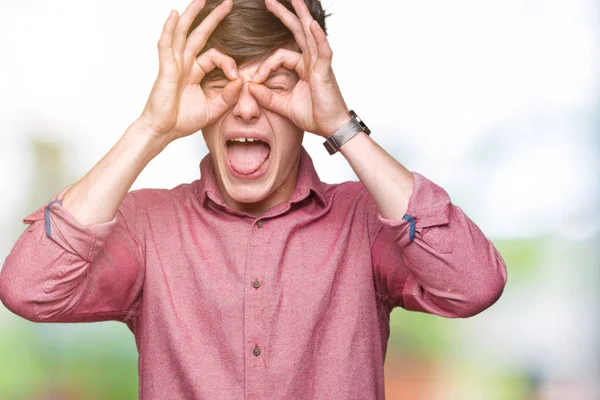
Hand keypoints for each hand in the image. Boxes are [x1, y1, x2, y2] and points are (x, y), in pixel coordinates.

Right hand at [139, 0, 242, 141]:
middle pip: (200, 35)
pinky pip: (167, 45)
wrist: (163, 131)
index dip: (229, 63)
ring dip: (192, 15)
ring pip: (183, 33)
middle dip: (213, 18)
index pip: (216, 56)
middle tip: (227, 3)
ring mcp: (174, 64)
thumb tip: (241, 80)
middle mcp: (184, 64)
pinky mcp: (166, 68)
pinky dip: (169, 29)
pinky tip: (174, 15)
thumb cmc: (182, 121)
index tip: (236, 78)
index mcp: (195, 72)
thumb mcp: (213, 109)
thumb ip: (228, 96)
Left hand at [248, 0, 350, 137]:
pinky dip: (318, 37)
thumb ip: (268, 97)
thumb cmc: (314, 116)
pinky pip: (323, 51)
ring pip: (310, 34)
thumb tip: (250, 87)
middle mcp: (312, 62)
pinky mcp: (325, 72)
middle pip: (297, 32)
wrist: (331, 128)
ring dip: (301, 15)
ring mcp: (320, 65)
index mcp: (303, 68)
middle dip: (284, 14)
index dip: (265, 66)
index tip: (254, 81)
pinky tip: (312, 25)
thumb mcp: (284, 106)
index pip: (279, 56)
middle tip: (269, 0)